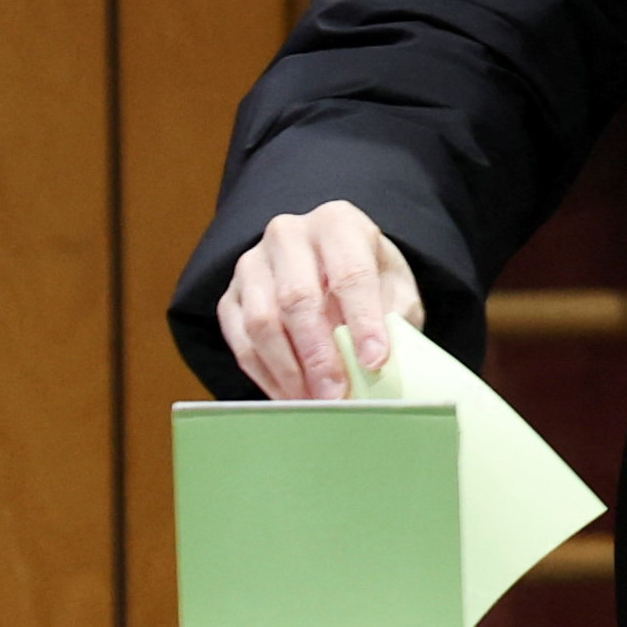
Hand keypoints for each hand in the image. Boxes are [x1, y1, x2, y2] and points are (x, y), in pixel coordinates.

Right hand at [218, 202, 423, 399]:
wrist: (328, 263)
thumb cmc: (368, 277)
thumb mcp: (395, 287)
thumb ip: (394, 317)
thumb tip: (381, 364)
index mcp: (337, 223)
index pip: (350, 273)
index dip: (363, 321)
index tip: (375, 361)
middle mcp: (288, 235)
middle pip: (297, 298)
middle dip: (318, 354)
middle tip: (337, 395)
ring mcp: (252, 264)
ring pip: (261, 322)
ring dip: (289, 371)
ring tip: (315, 402)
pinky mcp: (231, 296)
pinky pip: (241, 341)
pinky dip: (266, 375)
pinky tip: (291, 397)